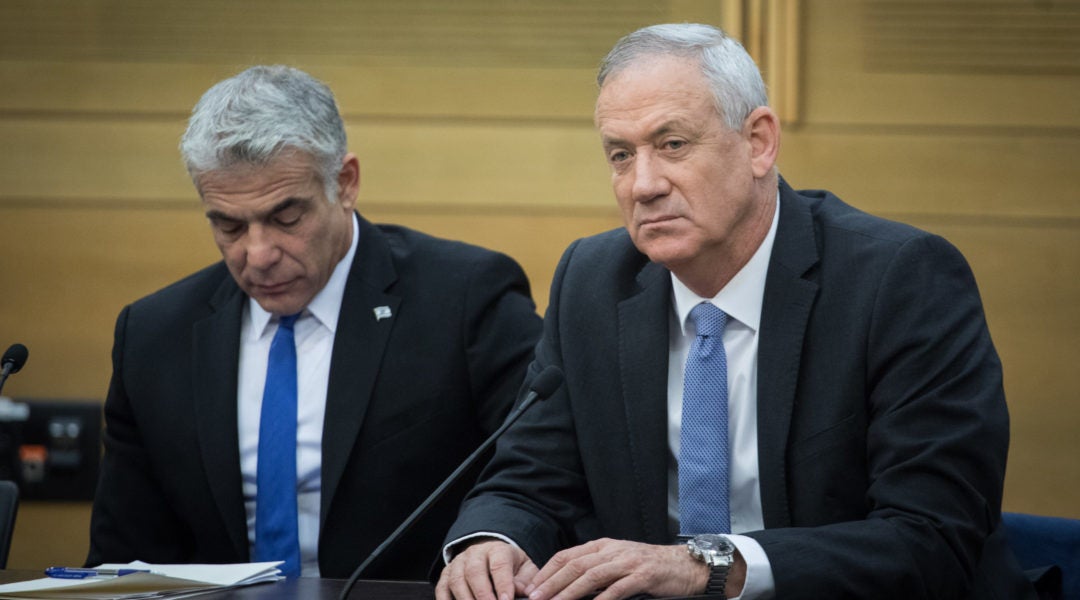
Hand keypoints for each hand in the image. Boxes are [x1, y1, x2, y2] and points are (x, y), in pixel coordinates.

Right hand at [436, 539, 539, 599]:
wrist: (491, 554)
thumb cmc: (510, 565)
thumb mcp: (524, 568)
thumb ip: (525, 580)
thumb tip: (525, 593)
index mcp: (497, 550)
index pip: (499, 565)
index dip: (503, 584)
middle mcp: (475, 554)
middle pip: (474, 571)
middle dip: (482, 594)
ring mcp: (458, 563)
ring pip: (457, 580)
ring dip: (465, 599)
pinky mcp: (446, 575)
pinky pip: (442, 588)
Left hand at [522, 538, 710, 599]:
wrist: (684, 565)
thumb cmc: (649, 567)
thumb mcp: (618, 561)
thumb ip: (595, 568)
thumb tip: (566, 585)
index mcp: (603, 546)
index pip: (568, 556)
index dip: (547, 571)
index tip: (531, 587)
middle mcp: (613, 551)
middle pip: (575, 565)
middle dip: (551, 583)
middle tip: (535, 598)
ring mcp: (628, 562)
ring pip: (592, 576)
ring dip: (569, 592)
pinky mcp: (643, 576)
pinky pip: (618, 588)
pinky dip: (602, 599)